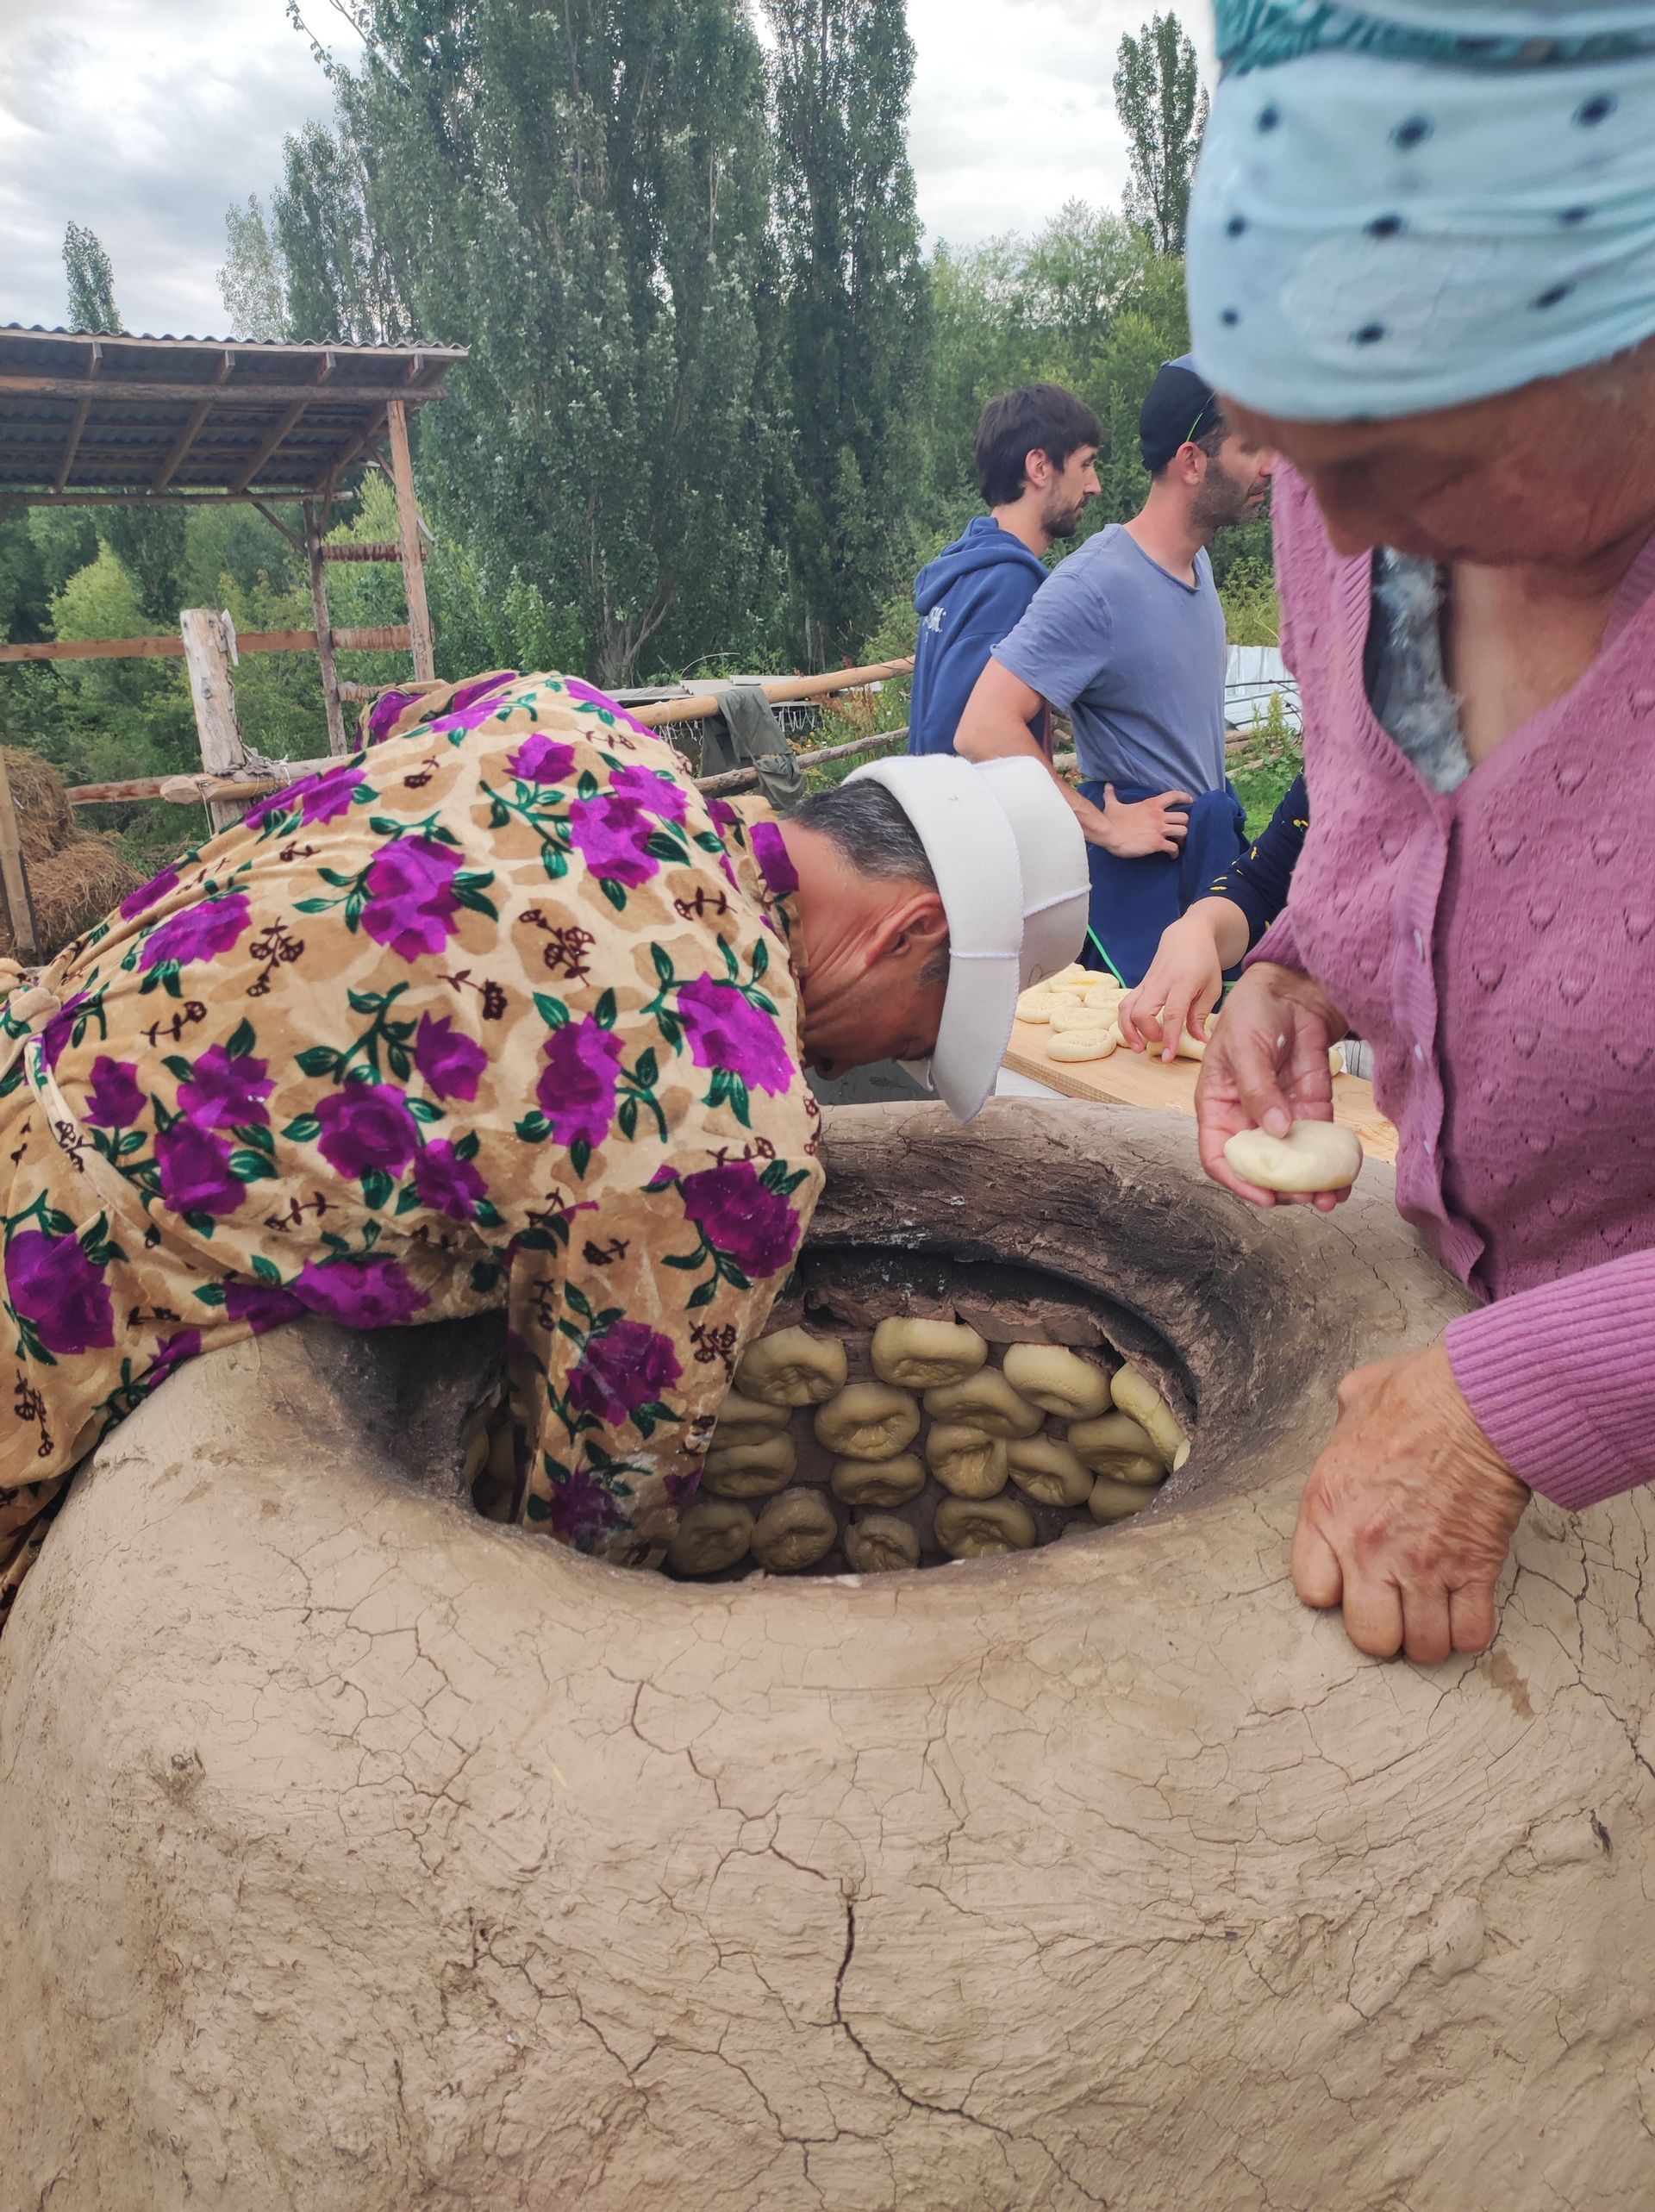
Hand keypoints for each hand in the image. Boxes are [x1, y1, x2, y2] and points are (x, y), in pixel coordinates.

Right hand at [1084, 784, 1191, 857]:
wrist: (1108, 833)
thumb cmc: (1110, 819)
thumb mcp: (1112, 804)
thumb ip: (1112, 795)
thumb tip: (1107, 785)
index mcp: (1151, 804)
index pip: (1174, 796)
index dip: (1185, 798)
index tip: (1190, 801)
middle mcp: (1158, 816)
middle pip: (1184, 817)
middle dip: (1184, 824)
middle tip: (1180, 829)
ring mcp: (1159, 830)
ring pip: (1183, 831)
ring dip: (1182, 838)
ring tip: (1178, 843)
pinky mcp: (1157, 843)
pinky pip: (1173, 847)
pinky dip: (1175, 852)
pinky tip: (1172, 855)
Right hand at [1119, 911, 1226, 1059]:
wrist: (1188, 935)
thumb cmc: (1204, 961)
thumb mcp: (1212, 988)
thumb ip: (1201, 1015)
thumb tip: (1199, 1040)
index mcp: (1182, 983)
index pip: (1172, 1014)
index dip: (1169, 1037)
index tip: (1168, 1056)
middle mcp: (1160, 983)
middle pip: (1141, 1012)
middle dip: (1146, 1034)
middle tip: (1158, 1045)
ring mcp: (1147, 983)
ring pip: (1126, 1008)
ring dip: (1127, 1030)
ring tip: (1138, 1047)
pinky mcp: (1140, 984)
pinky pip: (1125, 1003)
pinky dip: (1125, 1021)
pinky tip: (1134, 1034)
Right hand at [1193, 961, 1346, 1210]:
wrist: (1292, 989)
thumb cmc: (1252, 1012)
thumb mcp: (1244, 1048)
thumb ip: (1257, 1090)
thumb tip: (1276, 1131)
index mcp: (1218, 1107)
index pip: (1220, 1156)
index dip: (1239, 1180)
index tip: (1265, 1195)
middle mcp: (1247, 1119)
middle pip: (1259, 1166)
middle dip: (1282, 1187)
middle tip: (1306, 1197)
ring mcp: (1281, 1116)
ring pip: (1292, 1161)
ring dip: (1310, 1183)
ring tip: (1330, 1198)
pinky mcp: (1311, 1108)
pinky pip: (1320, 1142)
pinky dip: (1332, 1162)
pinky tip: (1345, 1177)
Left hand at [1293, 1344, 1530, 1663]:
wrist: (1483, 1404)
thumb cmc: (1423, 1396)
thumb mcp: (1357, 1399)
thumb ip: (1344, 1426)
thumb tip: (1349, 1421)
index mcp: (1329, 1508)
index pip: (1312, 1591)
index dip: (1336, 1590)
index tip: (1354, 1577)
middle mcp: (1367, 1547)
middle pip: (1368, 1636)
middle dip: (1386, 1627)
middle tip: (1399, 1604)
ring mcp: (1421, 1565)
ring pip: (1422, 1646)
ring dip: (1431, 1634)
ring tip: (1436, 1610)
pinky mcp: (1474, 1571)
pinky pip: (1470, 1634)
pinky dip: (1472, 1630)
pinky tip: (1469, 1608)